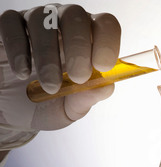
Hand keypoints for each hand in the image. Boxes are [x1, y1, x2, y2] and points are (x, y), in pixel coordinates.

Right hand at [0, 4, 120, 150]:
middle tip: (78, 77)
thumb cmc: (48, 105)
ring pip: (43, 20)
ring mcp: (36, 22)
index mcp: (89, 40)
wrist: (15, 112)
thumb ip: (87, 97)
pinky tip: (24, 73)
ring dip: (48, 54)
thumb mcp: (72, 108)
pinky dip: (19, 49)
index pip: (105, 25)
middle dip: (79, 47)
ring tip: (50, 86)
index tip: (103, 66)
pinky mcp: (9, 26)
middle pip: (76, 16)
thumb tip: (106, 87)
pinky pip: (12, 24)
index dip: (107, 41)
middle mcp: (65, 24)